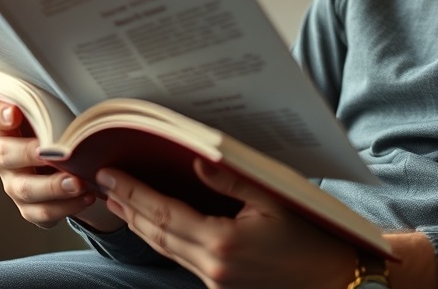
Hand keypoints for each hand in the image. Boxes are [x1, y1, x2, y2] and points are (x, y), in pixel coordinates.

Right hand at [0, 99, 121, 231]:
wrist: (66, 163)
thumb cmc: (59, 128)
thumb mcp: (56, 112)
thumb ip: (57, 101)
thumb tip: (80, 87)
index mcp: (5, 127)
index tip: (14, 112)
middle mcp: (2, 155)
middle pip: (3, 155)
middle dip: (28, 153)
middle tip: (51, 152)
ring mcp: (13, 183)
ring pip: (24, 188)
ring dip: (51, 186)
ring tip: (77, 182)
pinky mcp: (29, 207)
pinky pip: (42, 212)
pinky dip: (66, 207)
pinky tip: (87, 196)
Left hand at [96, 160, 357, 288]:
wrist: (332, 280)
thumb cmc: (309, 237)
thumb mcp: (274, 199)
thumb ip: (232, 179)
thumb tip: (197, 160)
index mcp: (223, 243)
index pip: (165, 214)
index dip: (134, 194)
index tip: (110, 176)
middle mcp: (212, 266)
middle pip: (157, 234)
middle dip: (129, 208)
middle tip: (105, 185)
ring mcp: (215, 280)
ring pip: (166, 249)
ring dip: (140, 225)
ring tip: (120, 203)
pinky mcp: (220, 286)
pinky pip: (182, 259)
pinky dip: (162, 238)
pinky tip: (155, 225)